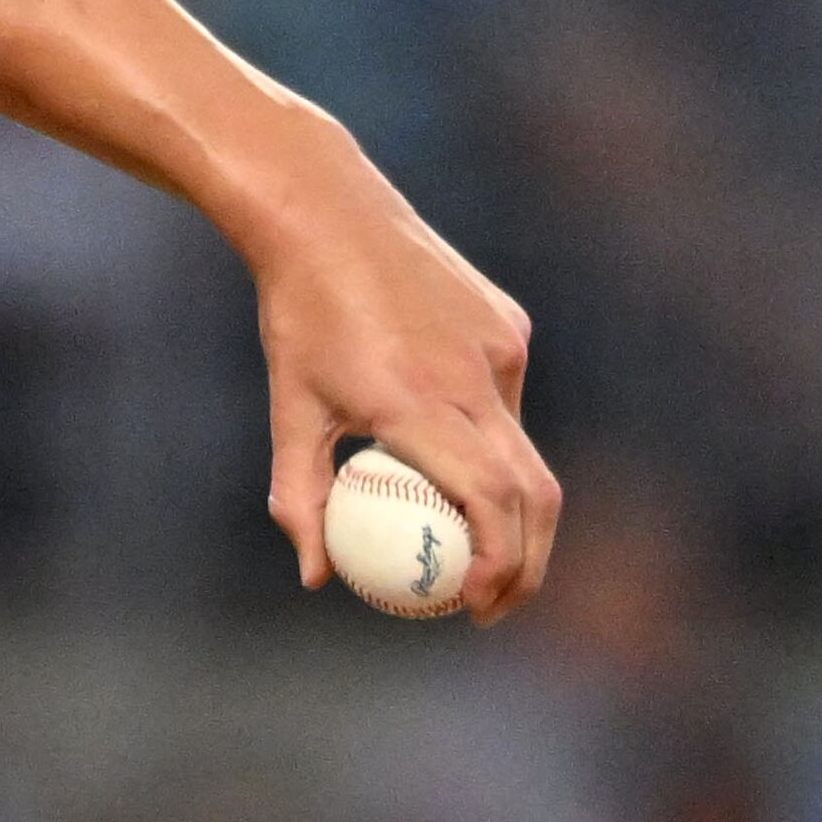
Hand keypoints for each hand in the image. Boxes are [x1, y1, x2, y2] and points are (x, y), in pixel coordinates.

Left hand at [247, 165, 558, 622]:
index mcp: (418, 404)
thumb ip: (301, 496)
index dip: (500, 563)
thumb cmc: (297, 318)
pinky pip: (508, 397)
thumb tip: (316, 577)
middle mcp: (473, 378)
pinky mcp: (509, 325)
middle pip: (532, 491)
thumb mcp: (288, 410)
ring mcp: (501, 347)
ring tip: (473, 544)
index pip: (490, 502)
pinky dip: (490, 437)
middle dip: (526, 560)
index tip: (475, 605)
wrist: (328, 215)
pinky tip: (447, 440)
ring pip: (524, 445)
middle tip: (492, 603)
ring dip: (509, 504)